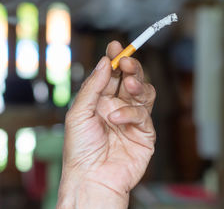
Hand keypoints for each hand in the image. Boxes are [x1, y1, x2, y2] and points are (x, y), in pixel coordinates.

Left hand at [57, 41, 155, 208]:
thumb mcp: (78, 112)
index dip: (115, 59)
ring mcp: (132, 119)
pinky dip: (130, 113)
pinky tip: (116, 119)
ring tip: (128, 84)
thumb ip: (93, 86)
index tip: (116, 46)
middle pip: (131, 79)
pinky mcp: (145, 133)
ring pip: (143, 92)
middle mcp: (118, 107)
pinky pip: (142, 114)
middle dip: (130, 67)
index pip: (112, 75)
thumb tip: (104, 61)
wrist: (90, 178)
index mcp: (101, 101)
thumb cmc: (79, 149)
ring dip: (137, 84)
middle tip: (126, 60)